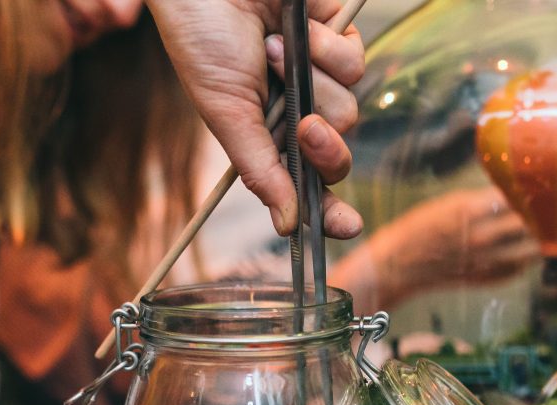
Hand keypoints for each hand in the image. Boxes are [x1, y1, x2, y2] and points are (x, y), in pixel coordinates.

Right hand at [148, 0, 364, 236]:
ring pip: (348, 109)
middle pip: (336, 155)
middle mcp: (297, 111)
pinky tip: (293, 26)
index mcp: (268, 137)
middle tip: (304, 126)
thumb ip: (260, 170)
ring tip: (272, 49)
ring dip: (309, 80)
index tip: (349, 226)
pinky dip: (323, 46)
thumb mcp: (225, 113)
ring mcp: (319, 76)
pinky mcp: (337, 37)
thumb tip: (287, 225)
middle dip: (324, 145)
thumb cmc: (202, 39)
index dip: (330, 211)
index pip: (306, 185)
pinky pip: (354, 63)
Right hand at [359, 187, 539, 302]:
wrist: (398, 265)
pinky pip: (518, 269)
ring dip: (547, 239)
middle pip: (532, 224)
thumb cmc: (419, 228)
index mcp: (470, 211)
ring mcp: (485, 261)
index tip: (555, 183)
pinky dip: (529, 258)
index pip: (518, 196)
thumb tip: (516, 191)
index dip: (539, 190)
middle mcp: (481, 237)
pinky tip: (531, 249)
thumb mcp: (450, 202)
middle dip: (552, 215)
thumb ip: (484, 199)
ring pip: (532, 250)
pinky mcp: (485, 278)